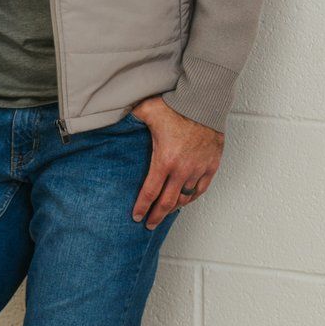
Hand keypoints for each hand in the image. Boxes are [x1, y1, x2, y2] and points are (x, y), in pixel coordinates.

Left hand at [127, 97, 223, 228]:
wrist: (204, 101)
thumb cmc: (176, 106)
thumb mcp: (146, 111)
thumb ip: (130, 119)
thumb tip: (113, 121)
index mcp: (164, 160)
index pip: (150, 193)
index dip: (142, 207)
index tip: (137, 216)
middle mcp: (181, 170)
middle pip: (167, 202)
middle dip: (156, 216)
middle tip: (149, 224)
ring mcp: (198, 169)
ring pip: (185, 197)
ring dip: (174, 207)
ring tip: (166, 211)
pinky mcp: (211, 165)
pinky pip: (201, 189)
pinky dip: (192, 197)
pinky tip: (186, 200)